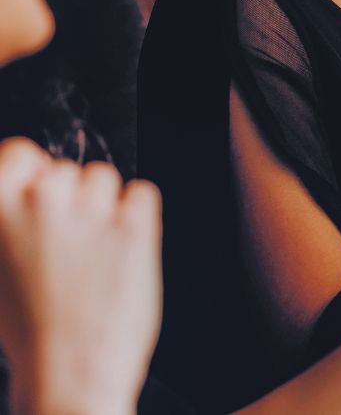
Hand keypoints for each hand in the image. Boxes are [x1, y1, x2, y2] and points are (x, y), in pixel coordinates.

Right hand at [0, 138, 160, 414]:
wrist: (69, 374)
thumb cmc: (30, 332)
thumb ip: (7, 223)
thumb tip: (21, 193)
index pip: (21, 152)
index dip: (36, 172)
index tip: (42, 194)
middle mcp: (39, 201)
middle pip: (67, 169)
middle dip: (73, 200)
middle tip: (68, 249)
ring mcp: (87, 210)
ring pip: (105, 178)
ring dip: (105, 207)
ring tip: (93, 256)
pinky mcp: (133, 224)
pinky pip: (142, 195)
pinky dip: (138, 218)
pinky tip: (121, 253)